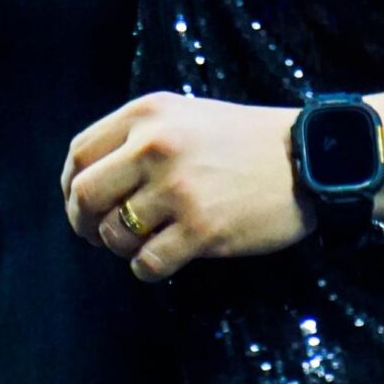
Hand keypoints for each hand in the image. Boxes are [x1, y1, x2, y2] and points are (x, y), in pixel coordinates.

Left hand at [62, 92, 313, 282]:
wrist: (312, 159)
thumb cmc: (247, 142)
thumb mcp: (187, 116)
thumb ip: (138, 137)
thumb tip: (87, 184)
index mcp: (148, 113)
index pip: (80, 153)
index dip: (71, 186)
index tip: (81, 204)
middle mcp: (156, 146)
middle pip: (85, 195)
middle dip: (83, 223)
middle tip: (99, 235)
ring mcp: (178, 189)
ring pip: (114, 234)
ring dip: (122, 247)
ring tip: (146, 242)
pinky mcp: (201, 229)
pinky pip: (147, 264)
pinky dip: (148, 269)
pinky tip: (167, 259)